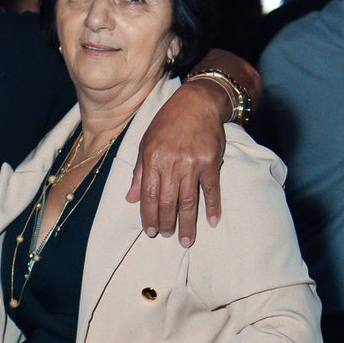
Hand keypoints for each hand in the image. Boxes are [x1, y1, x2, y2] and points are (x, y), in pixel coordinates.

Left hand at [126, 80, 223, 244]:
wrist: (196, 102)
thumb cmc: (167, 122)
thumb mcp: (145, 143)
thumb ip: (139, 173)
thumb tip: (130, 199)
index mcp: (153, 160)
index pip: (149, 196)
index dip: (149, 216)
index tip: (150, 232)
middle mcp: (172, 164)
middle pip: (169, 202)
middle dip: (167, 224)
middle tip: (167, 236)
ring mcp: (193, 164)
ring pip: (189, 201)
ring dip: (188, 223)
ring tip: (187, 240)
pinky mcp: (211, 162)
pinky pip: (212, 189)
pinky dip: (213, 207)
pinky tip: (212, 221)